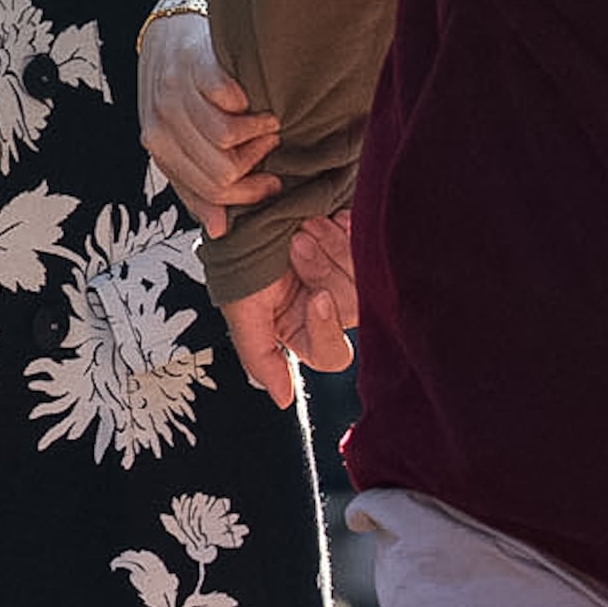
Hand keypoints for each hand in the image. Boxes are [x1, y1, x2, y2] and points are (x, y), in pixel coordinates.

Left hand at [139, 10, 278, 236]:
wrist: (168, 29)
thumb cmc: (177, 87)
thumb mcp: (178, 138)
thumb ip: (195, 184)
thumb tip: (219, 230)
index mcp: (158, 147)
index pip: (206, 192)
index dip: (245, 195)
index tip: (270, 185)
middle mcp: (162, 123)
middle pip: (220, 172)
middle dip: (256, 167)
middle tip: (270, 148)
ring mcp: (176, 94)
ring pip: (226, 141)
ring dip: (258, 135)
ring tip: (266, 123)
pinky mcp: (195, 67)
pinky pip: (230, 102)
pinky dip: (251, 105)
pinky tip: (255, 100)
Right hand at [215, 213, 359, 406]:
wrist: (248, 205)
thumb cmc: (237, 258)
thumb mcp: (240, 309)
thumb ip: (259, 356)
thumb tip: (283, 401)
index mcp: (302, 333)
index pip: (332, 354)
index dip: (329, 328)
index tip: (318, 297)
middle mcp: (327, 310)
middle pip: (348, 310)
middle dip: (321, 271)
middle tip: (297, 241)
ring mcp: (345, 276)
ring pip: (361, 278)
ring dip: (331, 246)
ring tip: (305, 224)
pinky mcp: (358, 247)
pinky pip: (371, 248)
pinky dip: (348, 230)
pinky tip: (329, 217)